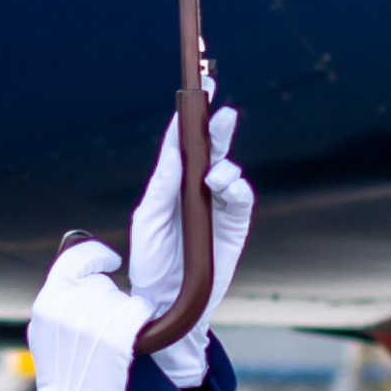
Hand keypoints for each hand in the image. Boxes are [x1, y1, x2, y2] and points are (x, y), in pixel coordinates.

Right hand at [26, 238, 145, 390]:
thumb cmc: (62, 377)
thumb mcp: (45, 333)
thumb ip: (58, 301)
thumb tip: (84, 271)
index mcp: (45, 304)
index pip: (73, 259)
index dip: (95, 255)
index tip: (110, 260)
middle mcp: (66, 308)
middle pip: (101, 283)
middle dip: (108, 300)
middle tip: (102, 329)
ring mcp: (92, 321)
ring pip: (122, 297)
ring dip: (123, 314)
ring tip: (109, 342)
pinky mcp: (117, 336)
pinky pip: (139, 309)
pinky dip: (140, 320)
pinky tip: (131, 337)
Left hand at [129, 82, 253, 390]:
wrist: (166, 303)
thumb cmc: (151, 262)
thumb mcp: (148, 221)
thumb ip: (162, 186)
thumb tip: (174, 152)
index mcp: (172, 184)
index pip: (182, 143)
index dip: (189, 117)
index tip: (197, 87)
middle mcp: (197, 190)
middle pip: (211, 149)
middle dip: (217, 125)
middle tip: (220, 105)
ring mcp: (218, 207)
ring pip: (229, 169)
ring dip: (225, 161)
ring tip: (213, 172)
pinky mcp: (234, 225)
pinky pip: (242, 198)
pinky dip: (237, 187)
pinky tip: (224, 185)